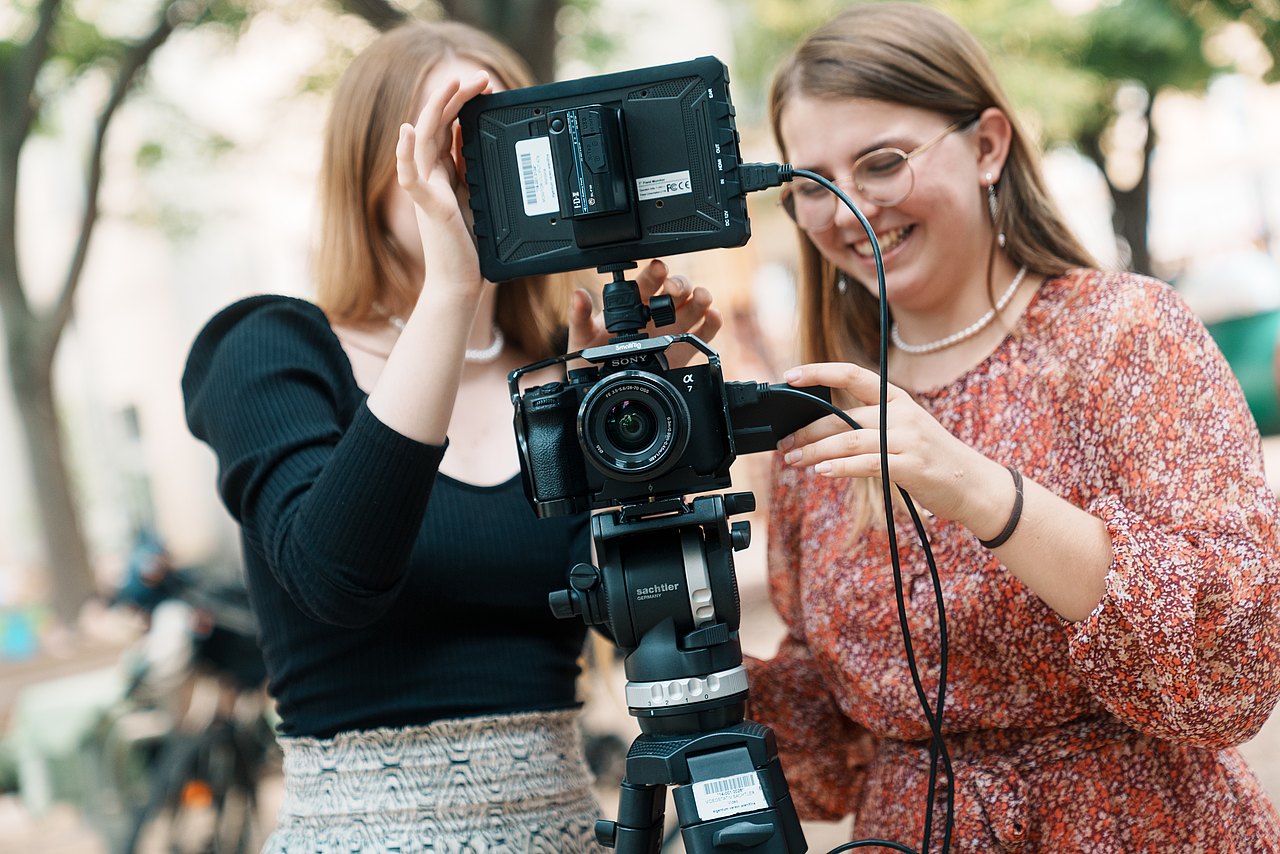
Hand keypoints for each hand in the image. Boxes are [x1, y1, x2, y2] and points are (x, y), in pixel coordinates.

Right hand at [395, 70, 491, 294]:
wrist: (463, 282)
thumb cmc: (471, 247)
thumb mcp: (478, 199)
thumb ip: (474, 170)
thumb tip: (478, 139)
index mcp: (444, 173)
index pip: (448, 126)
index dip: (462, 103)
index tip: (486, 87)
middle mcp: (431, 176)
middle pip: (436, 124)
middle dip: (456, 96)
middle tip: (479, 76)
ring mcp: (426, 189)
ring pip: (423, 139)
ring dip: (437, 108)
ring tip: (454, 84)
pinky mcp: (427, 205)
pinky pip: (411, 176)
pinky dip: (406, 153)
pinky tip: (407, 132)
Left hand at [566, 260, 721, 364]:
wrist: (603, 390)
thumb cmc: (590, 361)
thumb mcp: (581, 339)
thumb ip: (580, 317)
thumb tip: (578, 295)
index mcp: (632, 305)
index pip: (646, 282)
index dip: (655, 272)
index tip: (658, 269)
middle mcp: (655, 313)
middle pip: (676, 289)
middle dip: (679, 284)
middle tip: (674, 290)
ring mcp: (673, 330)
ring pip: (693, 306)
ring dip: (700, 297)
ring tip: (701, 298)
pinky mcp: (686, 350)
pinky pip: (705, 332)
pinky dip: (713, 322)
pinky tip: (712, 316)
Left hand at [777, 362, 1006, 523]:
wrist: (972, 484)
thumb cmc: (930, 457)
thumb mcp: (903, 429)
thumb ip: (869, 424)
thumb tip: (820, 428)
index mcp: (897, 399)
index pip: (853, 375)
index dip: (819, 372)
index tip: (789, 375)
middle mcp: (902, 414)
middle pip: (842, 417)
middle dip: (807, 430)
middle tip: (783, 443)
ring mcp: (908, 439)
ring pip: (849, 441)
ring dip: (815, 451)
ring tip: (793, 459)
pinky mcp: (911, 466)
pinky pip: (867, 464)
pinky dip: (840, 468)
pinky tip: (822, 471)